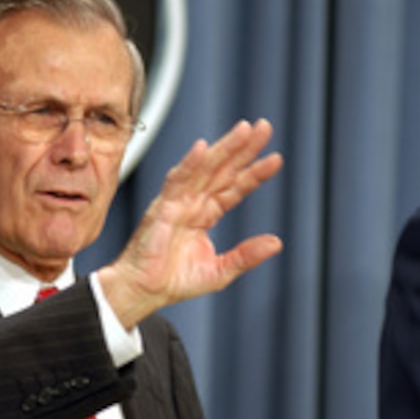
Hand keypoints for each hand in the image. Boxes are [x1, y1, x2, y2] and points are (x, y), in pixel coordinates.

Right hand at [99, 118, 282, 328]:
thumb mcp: (220, 271)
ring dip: (223, 148)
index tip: (276, 159)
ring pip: (204, 169)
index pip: (234, 187)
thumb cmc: (173, 281)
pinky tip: (203, 148)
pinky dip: (189, 164)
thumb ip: (246, 255)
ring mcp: (177, 202)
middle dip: (242, 148)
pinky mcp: (161, 208)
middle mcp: (192, 203)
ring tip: (244, 130)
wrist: (143, 291)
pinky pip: (176, 182)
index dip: (254, 173)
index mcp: (205, 214)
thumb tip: (276, 242)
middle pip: (222, 170)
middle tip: (264, 127)